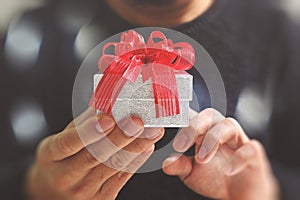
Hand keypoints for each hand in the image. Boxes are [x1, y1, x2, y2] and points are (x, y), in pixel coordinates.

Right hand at [25, 108, 163, 199]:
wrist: (55, 191)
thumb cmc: (61, 159)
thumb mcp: (63, 138)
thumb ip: (84, 122)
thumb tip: (109, 101)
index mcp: (50, 156)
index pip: (68, 143)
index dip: (89, 131)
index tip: (108, 118)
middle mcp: (66, 176)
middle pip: (95, 156)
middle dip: (120, 137)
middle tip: (137, 121)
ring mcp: (84, 190)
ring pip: (113, 166)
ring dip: (136, 146)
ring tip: (152, 131)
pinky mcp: (102, 198)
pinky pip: (122, 177)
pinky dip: (137, 160)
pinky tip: (147, 146)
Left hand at [162, 108, 278, 199]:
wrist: (240, 195)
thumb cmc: (215, 178)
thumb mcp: (191, 173)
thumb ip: (180, 165)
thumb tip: (166, 162)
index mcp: (205, 133)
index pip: (193, 115)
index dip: (180, 114)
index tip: (165, 123)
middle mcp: (221, 131)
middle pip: (210, 114)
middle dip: (194, 126)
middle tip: (181, 146)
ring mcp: (239, 141)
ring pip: (228, 125)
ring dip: (212, 140)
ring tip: (201, 159)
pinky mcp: (254, 154)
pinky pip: (250, 148)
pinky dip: (238, 158)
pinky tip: (227, 170)